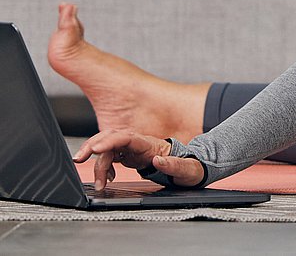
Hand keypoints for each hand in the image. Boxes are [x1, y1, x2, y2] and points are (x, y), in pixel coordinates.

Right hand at [72, 129, 203, 191]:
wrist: (191, 169)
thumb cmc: (190, 169)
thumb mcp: (188, 170)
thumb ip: (175, 165)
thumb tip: (158, 160)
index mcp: (151, 145)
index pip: (126, 138)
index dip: (110, 141)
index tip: (96, 149)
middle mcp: (140, 144)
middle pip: (112, 137)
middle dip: (93, 145)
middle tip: (79, 159)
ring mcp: (134, 149)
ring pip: (108, 148)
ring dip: (97, 162)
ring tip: (99, 183)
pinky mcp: (130, 156)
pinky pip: (111, 157)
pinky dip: (104, 167)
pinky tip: (107, 179)